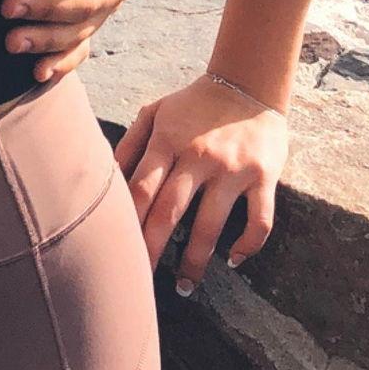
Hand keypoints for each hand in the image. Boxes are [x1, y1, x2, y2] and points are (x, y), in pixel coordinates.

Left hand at [3, 0, 150, 82]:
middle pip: (90, 1)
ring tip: (11, 40)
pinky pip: (82, 48)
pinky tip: (38, 72)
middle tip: (6, 6)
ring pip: (82, 29)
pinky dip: (62, 62)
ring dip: (47, 39)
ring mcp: (109, 5)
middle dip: (47, 6)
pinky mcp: (91, 21)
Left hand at [112, 76, 285, 292]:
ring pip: (210, 224)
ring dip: (195, 260)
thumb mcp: (154, 112)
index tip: (117, 251)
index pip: (140, 188)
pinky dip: (247, 245)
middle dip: (152, 249)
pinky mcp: (264, 176)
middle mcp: (198, 156)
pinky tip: (232, 260)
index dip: (126, 223)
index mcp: (167, 140)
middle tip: (141, 283)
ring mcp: (232, 168)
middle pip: (169, 211)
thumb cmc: (192, 105)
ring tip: (184, 285)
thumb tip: (104, 180)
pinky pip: (259, 220)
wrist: (248, 84)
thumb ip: (129, 145)